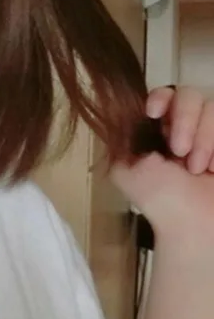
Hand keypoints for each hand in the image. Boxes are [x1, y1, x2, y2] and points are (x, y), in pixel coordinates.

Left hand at [112, 86, 213, 249]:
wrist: (196, 226)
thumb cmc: (160, 200)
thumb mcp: (126, 168)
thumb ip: (121, 139)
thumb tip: (114, 112)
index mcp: (158, 129)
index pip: (163, 93)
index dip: (161, 96)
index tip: (153, 112)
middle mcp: (187, 126)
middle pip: (190, 93)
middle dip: (184, 119)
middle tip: (179, 151)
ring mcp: (211, 135)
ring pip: (213, 107)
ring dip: (205, 138)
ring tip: (199, 168)